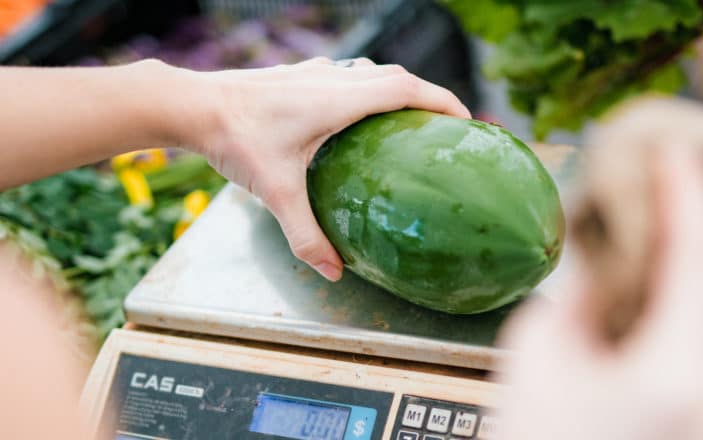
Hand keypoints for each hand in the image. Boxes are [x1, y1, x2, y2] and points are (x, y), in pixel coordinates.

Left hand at [179, 57, 470, 280]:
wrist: (191, 105)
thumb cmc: (235, 140)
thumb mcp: (276, 192)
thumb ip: (306, 235)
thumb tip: (333, 272)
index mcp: (338, 98)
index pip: (406, 88)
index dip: (442, 100)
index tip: (465, 120)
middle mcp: (332, 77)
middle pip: (395, 76)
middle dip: (427, 96)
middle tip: (444, 126)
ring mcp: (314, 71)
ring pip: (370, 70)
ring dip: (395, 88)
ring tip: (407, 120)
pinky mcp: (297, 74)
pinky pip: (346, 74)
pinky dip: (365, 88)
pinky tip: (354, 114)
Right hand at [497, 144, 702, 439]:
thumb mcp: (538, 354)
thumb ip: (577, 299)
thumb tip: (601, 275)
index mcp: (675, 370)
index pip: (696, 258)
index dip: (684, 196)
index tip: (675, 155)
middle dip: (685, 241)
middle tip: (653, 202)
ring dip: (682, 288)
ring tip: (640, 266)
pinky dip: (685, 328)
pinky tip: (648, 318)